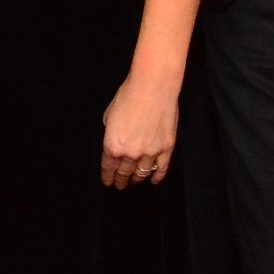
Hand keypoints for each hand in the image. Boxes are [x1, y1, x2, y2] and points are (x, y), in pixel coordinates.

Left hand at [100, 71, 178, 189]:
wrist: (153, 87)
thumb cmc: (129, 95)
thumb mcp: (109, 114)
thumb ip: (110, 131)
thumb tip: (115, 137)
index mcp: (113, 145)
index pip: (108, 167)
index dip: (107, 177)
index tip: (108, 182)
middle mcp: (130, 153)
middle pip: (124, 172)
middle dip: (121, 180)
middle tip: (120, 185)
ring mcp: (149, 152)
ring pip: (142, 173)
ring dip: (137, 179)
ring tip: (135, 182)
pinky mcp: (166, 148)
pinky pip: (161, 168)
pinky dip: (157, 176)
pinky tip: (154, 180)